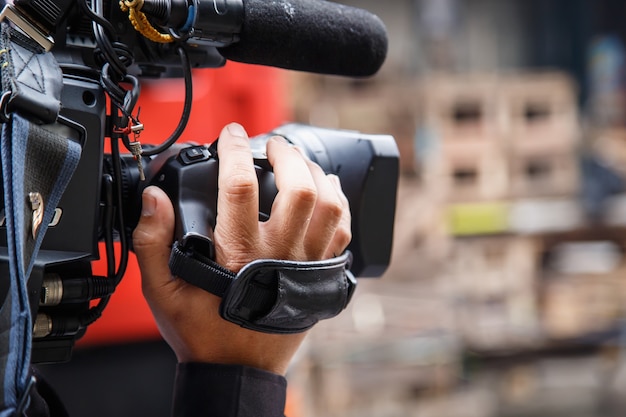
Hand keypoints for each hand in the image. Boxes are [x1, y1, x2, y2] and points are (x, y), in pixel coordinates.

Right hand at [132, 123, 350, 374]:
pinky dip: (339, 204)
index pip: (239, 185)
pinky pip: (343, 232)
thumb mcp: (161, 290)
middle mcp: (279, 254)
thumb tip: (153, 198)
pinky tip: (327, 191)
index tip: (230, 134)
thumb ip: (151, 241)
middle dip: (287, 154)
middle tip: (273, 144)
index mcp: (237, 253)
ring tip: (300, 162)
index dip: (234, 150)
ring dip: (317, 174)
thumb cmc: (202, 331)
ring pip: (330, 206)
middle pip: (299, 188)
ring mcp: (305, 263)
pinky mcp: (320, 274)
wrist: (236, 369)